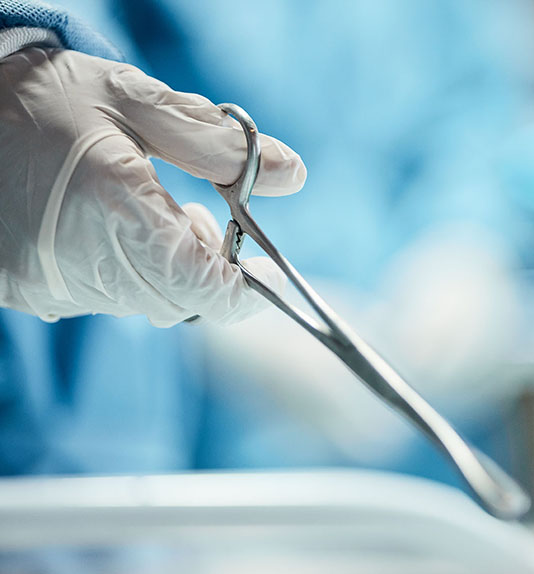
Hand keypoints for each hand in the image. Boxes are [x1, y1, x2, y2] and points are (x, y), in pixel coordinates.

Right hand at [0, 48, 305, 325]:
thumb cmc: (47, 97)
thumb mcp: (136, 102)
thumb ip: (218, 145)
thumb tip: (292, 175)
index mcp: (113, 206)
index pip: (202, 286)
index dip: (243, 291)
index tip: (263, 272)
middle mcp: (79, 259)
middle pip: (176, 301)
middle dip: (206, 271)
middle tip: (203, 221)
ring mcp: (48, 283)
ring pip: (141, 304)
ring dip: (167, 272)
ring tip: (152, 214)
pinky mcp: (27, 290)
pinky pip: (100, 300)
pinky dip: (125, 276)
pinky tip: (111, 232)